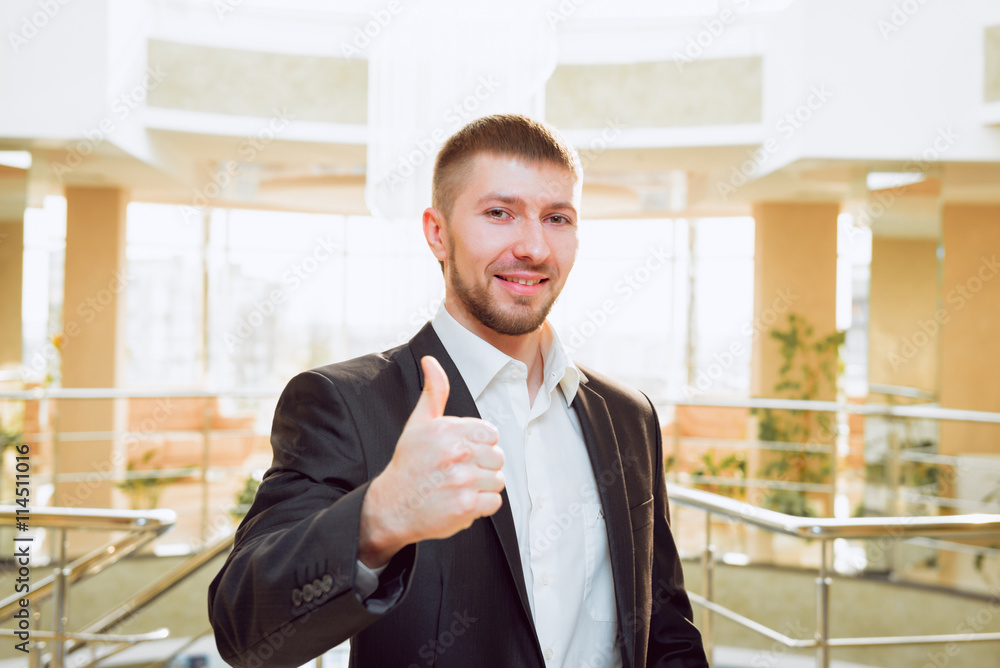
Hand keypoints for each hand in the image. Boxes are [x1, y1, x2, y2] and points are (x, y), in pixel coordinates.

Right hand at [359, 355, 504, 567]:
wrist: (392, 506)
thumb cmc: (409, 464)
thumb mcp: (418, 423)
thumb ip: (434, 391)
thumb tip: (431, 361)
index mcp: (448, 429)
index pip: (491, 433)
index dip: (478, 445)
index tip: (460, 453)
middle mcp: (456, 452)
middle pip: (498, 457)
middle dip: (482, 466)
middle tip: (457, 472)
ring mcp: (462, 480)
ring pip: (498, 480)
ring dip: (482, 487)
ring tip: (458, 487)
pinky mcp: (465, 506)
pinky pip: (494, 502)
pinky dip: (481, 505)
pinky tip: (460, 501)